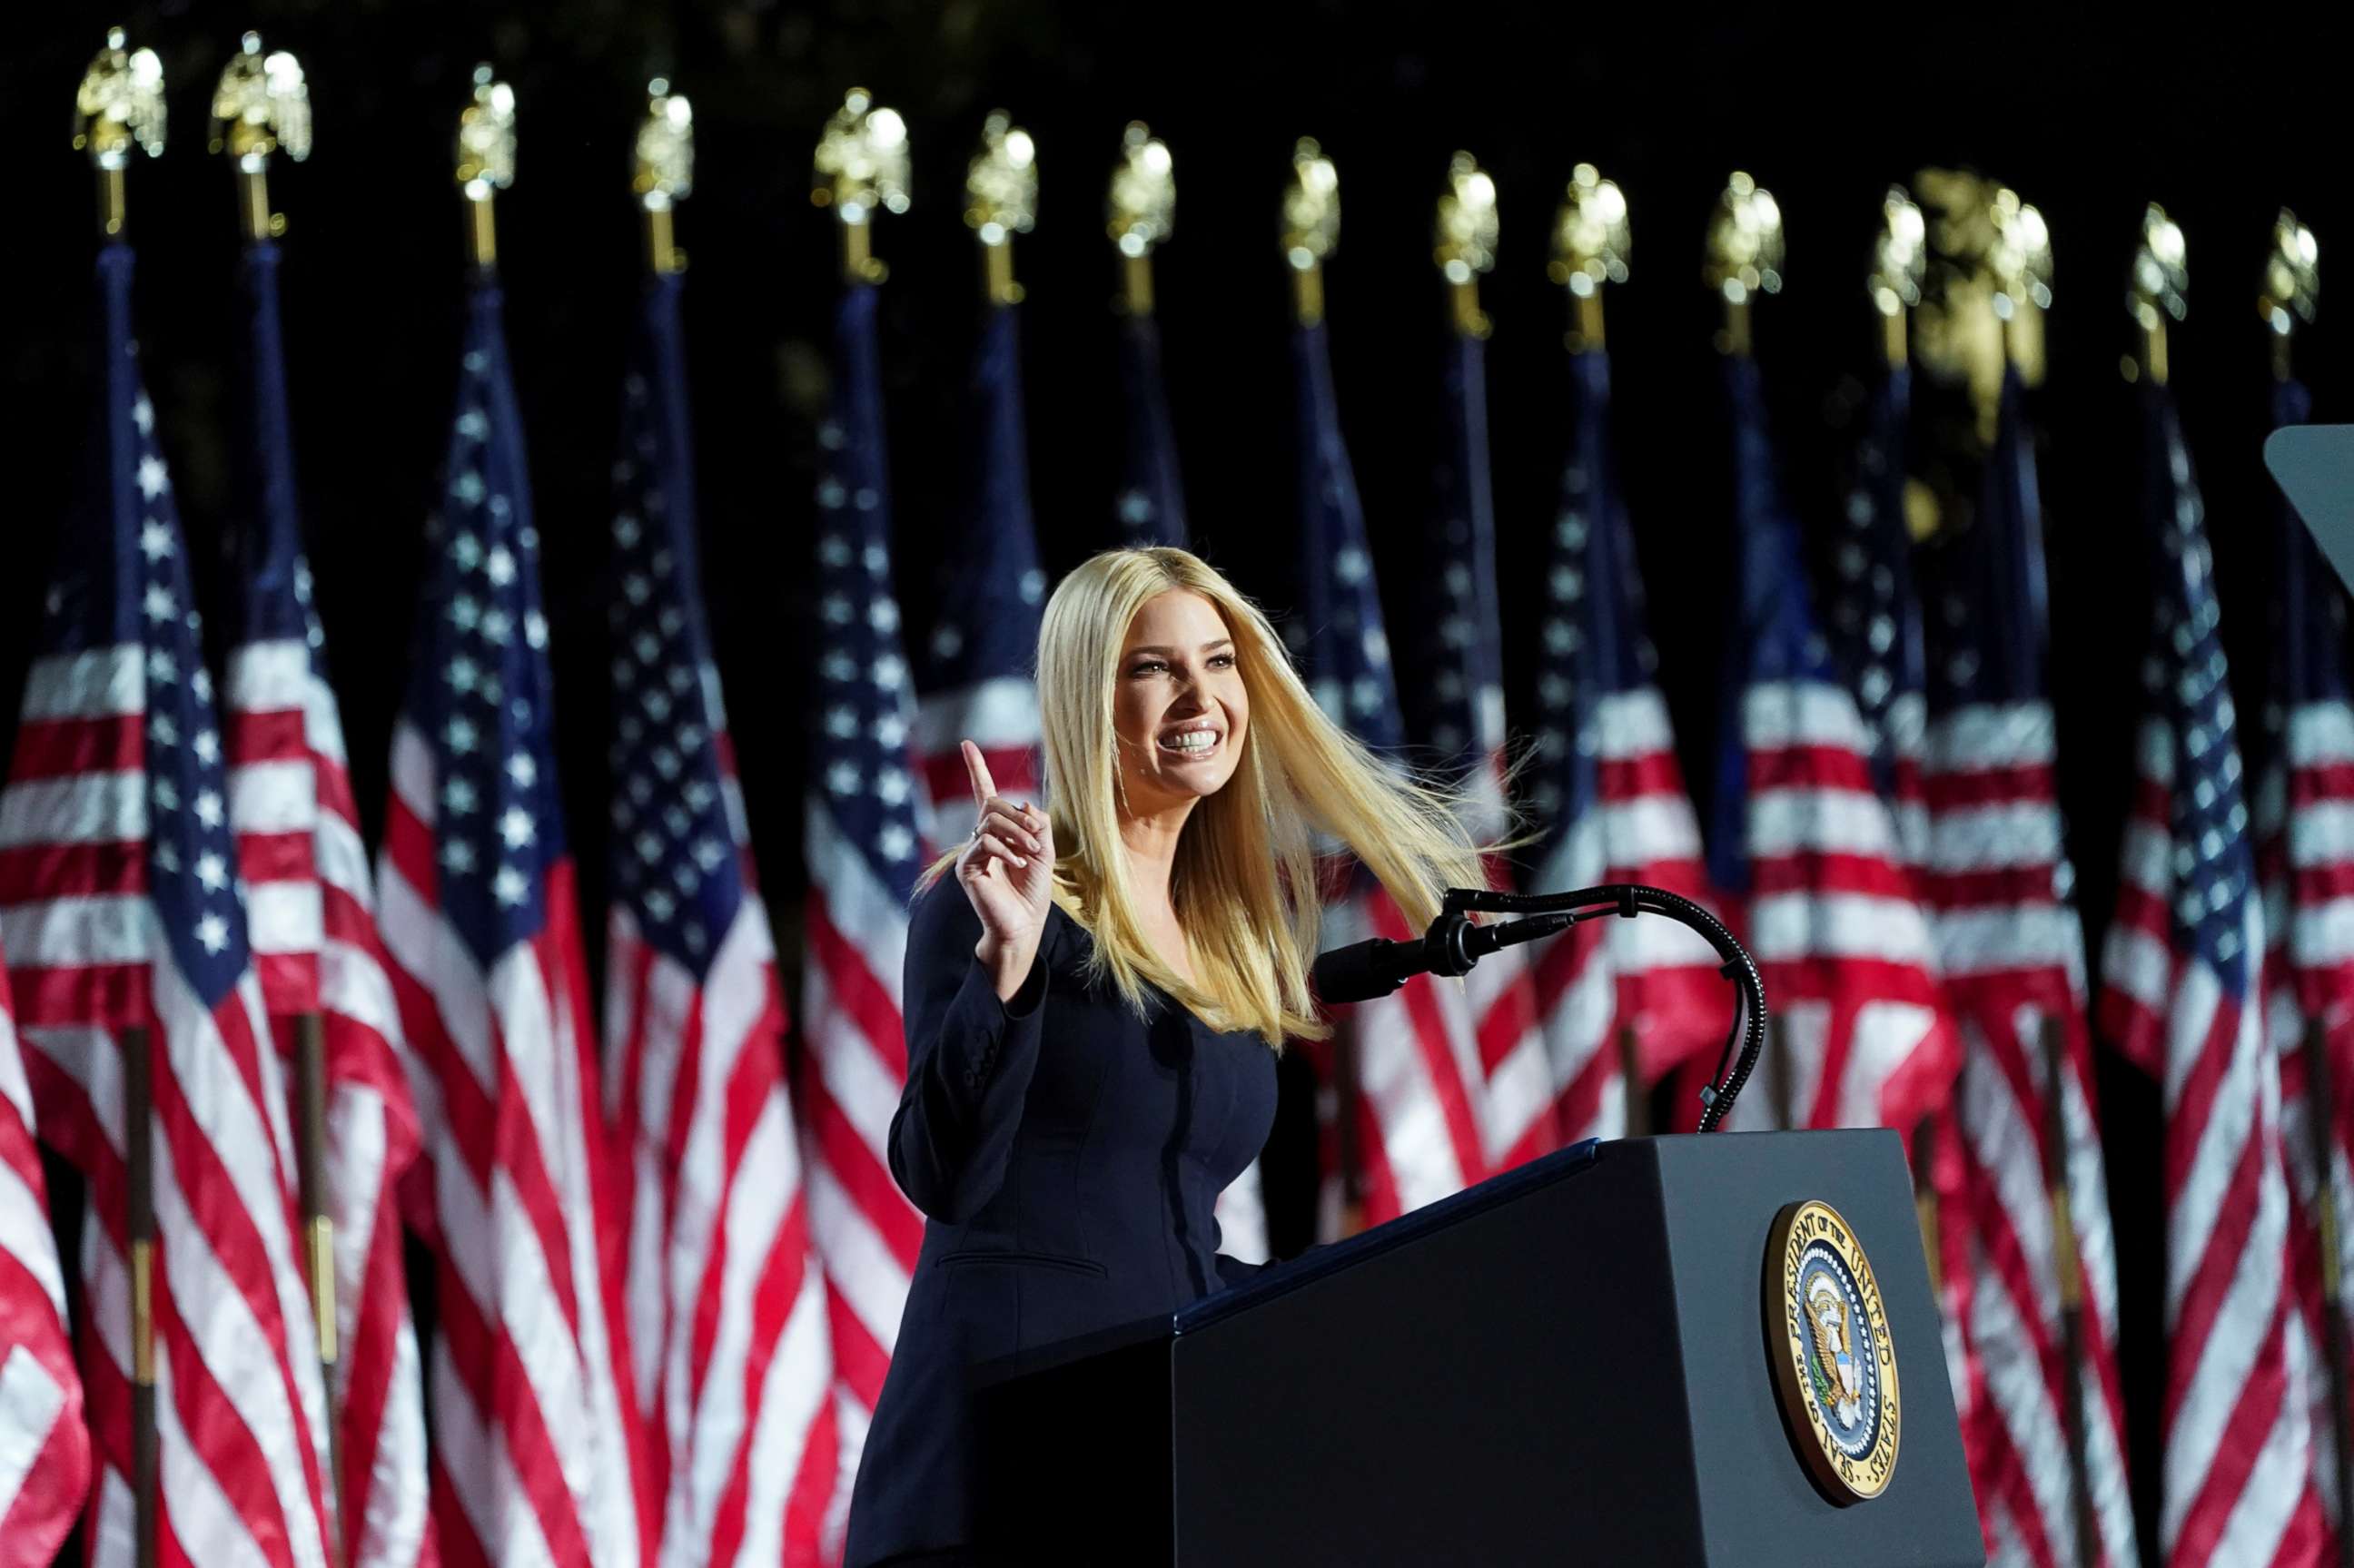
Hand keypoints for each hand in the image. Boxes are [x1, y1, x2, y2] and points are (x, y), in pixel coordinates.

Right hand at [956, 740, 1053, 996]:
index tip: (966, 743)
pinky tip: (1019, 866)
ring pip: (990, 821)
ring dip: (1017, 834)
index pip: (984, 792)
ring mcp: (972, 852)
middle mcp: (980, 837)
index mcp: (999, 831)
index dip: (976, 768)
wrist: (1024, 924)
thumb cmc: (1034, 891)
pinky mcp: (967, 867)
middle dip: (1019, 818)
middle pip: (994, 805)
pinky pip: (985, 842)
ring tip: (1031, 855)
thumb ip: (1039, 824)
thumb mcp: (1046, 851)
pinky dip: (1006, 851)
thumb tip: (1025, 804)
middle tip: (1037, 841)